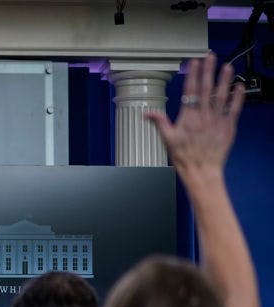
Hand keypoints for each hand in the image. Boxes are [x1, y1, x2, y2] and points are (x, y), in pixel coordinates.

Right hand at [144, 53, 243, 173]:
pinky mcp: (228, 126)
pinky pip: (234, 109)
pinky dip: (238, 97)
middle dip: (208, 70)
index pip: (190, 90)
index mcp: (188, 117)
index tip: (194, 62)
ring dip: (225, 79)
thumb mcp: (167, 138)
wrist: (201, 169)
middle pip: (206, 88)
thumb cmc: (184, 155)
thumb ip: (160, 122)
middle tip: (211, 56)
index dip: (193, 74)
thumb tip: (147, 113)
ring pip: (221, 95)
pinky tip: (239, 86)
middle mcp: (203, 115)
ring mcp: (217, 120)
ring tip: (227, 66)